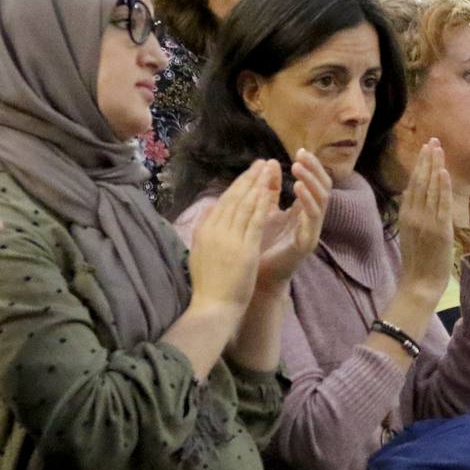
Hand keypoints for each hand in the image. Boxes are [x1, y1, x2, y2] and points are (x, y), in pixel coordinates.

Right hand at [187, 160, 277, 309]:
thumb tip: (209, 208)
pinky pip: (255, 221)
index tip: (249, 172)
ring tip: (269, 170)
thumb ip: (204, 228)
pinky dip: (262, 205)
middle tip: (262, 162)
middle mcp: (216, 230)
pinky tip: (270, 192)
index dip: (238, 184)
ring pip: (245, 205)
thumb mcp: (199, 251)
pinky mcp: (244, 249)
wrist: (212, 306)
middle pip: (235, 198)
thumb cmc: (208, 283)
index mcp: (205, 230)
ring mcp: (229, 238)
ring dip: (258, 185)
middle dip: (249, 178)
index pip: (224, 201)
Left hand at [256, 149, 330, 289]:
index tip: (299, 151)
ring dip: (311, 181)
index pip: (316, 183)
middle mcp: (312, 219)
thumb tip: (270, 162)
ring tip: (298, 167)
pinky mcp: (307, 242)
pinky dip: (307, 200)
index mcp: (303, 211)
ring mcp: (312, 231)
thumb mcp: (263, 210)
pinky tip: (297, 187)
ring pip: (322, 200)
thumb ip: (268, 188)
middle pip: (324, 187)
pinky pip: (313, 218)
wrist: (255, 277)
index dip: (311, 167)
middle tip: (302, 155)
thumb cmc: (260, 245)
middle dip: (315, 169)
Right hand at [393, 138, 455, 298]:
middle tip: (432, 141)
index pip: (413, 184)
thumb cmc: (417, 261)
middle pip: (420, 181)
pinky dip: (442, 186)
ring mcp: (426, 221)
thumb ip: (410, 214)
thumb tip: (410, 195)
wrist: (420, 282)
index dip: (419, 165)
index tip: (425, 150)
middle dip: (426, 159)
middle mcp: (414, 215)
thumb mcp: (408, 234)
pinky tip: (443, 172)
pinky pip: (441, 203)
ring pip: (430, 188)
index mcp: (406, 215)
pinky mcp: (439, 229)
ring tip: (438, 149)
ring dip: (434, 166)